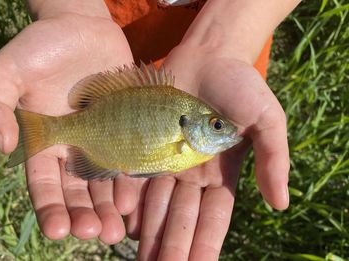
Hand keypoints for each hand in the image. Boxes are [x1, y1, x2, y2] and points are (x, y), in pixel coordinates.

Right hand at [0, 11, 138, 242]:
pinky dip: (132, 180)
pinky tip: (134, 198)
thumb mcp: (8, 70)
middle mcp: (73, 149)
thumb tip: (3, 145)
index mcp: (44, 143)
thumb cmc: (41, 46)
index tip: (57, 230)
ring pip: (105, 184)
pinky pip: (131, 159)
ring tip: (116, 229)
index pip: (44, 186)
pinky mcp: (127, 129)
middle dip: (84, 216)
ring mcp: (102, 141)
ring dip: (109, 208)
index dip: (49, 209)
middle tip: (95, 232)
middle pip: (78, 193)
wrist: (82, 26)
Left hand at [126, 46, 289, 259]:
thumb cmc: (242, 86)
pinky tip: (125, 222)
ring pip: (157, 204)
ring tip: (143, 258)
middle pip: (182, 217)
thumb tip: (281, 204)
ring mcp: (168, 160)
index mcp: (222, 173)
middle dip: (174, 245)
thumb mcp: (267, 121)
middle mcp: (192, 174)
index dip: (207, 243)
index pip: (214, 217)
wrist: (208, 55)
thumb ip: (274, 160)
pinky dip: (133, 201)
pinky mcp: (146, 144)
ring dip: (150, 232)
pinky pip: (139, 177)